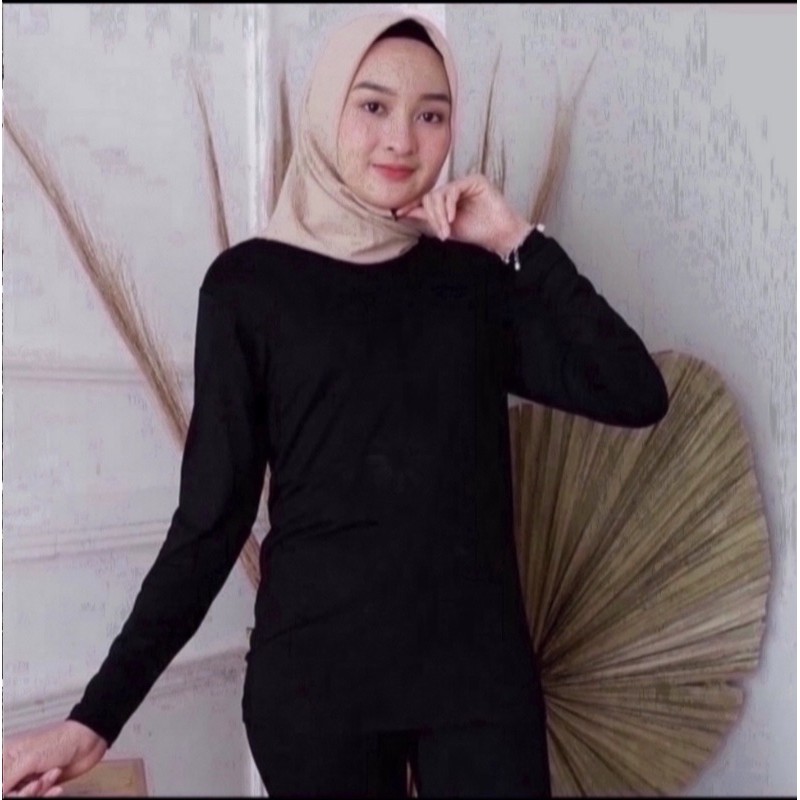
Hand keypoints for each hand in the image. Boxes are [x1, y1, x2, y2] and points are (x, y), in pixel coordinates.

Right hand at [3, 721, 107, 796]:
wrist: (89, 740)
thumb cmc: (60, 740)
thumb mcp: (28, 759)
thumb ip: (5, 778)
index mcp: (4, 754)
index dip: (4, 790)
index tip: (13, 792)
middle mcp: (12, 766)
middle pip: (7, 792)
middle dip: (21, 794)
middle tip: (37, 785)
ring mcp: (26, 776)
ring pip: (21, 796)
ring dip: (37, 793)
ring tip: (52, 777)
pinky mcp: (41, 783)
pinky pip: (36, 797)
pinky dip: (46, 794)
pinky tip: (56, 787)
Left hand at [394, 173, 532, 256]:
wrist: (499, 235)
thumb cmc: (476, 232)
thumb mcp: (445, 228)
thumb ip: (426, 219)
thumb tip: (402, 213)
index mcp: (446, 199)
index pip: (425, 199)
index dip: (411, 206)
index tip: (398, 215)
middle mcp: (454, 189)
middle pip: (430, 196)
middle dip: (431, 217)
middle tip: (440, 234)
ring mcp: (464, 183)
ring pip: (439, 194)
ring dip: (439, 215)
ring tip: (446, 231)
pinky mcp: (475, 180)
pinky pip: (453, 190)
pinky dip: (449, 205)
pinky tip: (452, 219)